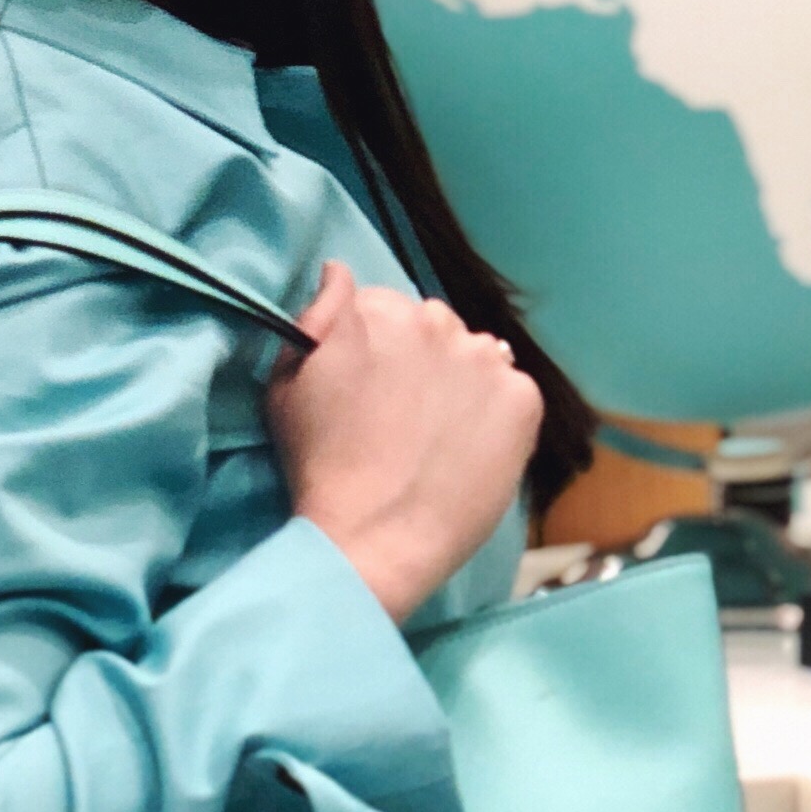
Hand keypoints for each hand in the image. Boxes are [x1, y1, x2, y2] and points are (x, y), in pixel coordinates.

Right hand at [263, 264, 541, 622]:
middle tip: (401, 414)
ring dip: (461, 379)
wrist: (374, 540)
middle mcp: (437, 323)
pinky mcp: (522, 399)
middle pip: (433, 327)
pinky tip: (469, 448)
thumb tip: (337, 271)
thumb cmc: (319, 467)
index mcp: (378, 312)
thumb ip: (316, 317)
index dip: (372, 345)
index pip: (383, 306)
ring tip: (439, 433)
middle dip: (419, 357)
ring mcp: (486, 360)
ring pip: (476, 354)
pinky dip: (495, 411)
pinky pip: (512, 389)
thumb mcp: (287, 385)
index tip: (366, 384)